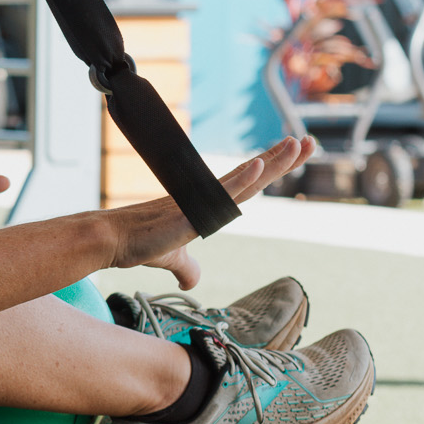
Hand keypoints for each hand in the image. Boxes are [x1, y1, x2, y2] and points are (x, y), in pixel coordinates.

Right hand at [104, 136, 314, 287]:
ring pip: (245, 178)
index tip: (295, 152)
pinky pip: (221, 192)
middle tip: (309, 141)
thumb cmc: (140, 242)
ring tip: (297, 143)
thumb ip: (187, 268)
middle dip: (283, 158)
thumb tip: (190, 282)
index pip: (249, 182)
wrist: (114, 240)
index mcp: (209, 203)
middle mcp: (209, 195)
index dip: (272, 166)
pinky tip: (259, 164)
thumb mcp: (173, 260)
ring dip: (272, 161)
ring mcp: (201, 200)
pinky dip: (242, 177)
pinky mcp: (190, 210)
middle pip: (254, 173)